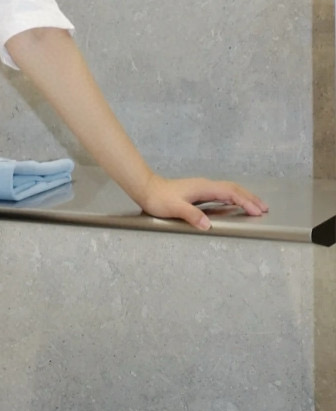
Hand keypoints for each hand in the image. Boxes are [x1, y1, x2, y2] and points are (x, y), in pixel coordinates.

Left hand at [135, 173, 268, 231]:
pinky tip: (236, 204)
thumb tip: (207, 225)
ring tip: (256, 206)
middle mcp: (206, 185)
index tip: (256, 211)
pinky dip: (234, 198)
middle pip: (234, 189)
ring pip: (229, 190)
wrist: (147, 189)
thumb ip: (191, 215)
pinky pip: (222, 193)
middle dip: (250, 198)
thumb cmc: (159, 199)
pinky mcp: (199, 192)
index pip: (230, 193)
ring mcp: (203, 188)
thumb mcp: (174, 208)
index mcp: (203, 188)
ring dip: (244, 197)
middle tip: (264, 208)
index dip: (245, 201)